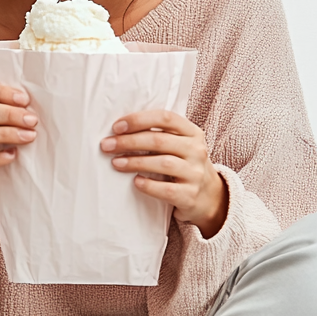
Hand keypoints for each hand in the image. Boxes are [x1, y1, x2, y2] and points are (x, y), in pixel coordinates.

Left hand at [101, 110, 228, 237]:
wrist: (209, 197)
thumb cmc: (184, 165)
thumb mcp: (180, 145)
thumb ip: (159, 134)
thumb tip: (119, 130)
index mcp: (192, 132)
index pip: (165, 118)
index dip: (139, 120)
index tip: (116, 127)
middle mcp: (197, 150)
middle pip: (159, 140)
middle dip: (129, 141)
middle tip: (107, 145)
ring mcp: (195, 173)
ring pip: (163, 163)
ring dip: (135, 162)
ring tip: (116, 163)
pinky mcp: (190, 195)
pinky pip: (167, 190)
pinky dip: (149, 185)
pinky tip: (136, 182)